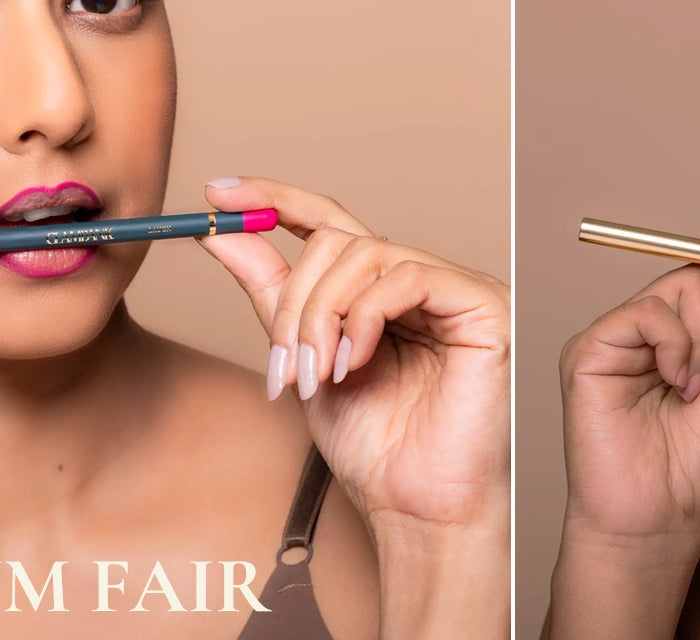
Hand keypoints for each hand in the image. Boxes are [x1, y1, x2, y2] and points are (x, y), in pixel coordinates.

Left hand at [197, 178, 508, 542]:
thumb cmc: (374, 446)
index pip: (326, 220)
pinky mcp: (481, 303)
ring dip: (321, 316)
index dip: (274, 198)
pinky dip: (365, 317)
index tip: (218, 191)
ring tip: (318, 376)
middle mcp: (416, 277)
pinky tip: (354, 362)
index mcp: (376, 288)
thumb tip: (224, 232)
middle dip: (294, 301)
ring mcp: (452, 286)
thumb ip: (272, 297)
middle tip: (284, 367)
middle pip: (337, 239)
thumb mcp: (304, 363)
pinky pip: (408, 276)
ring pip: (365, 253)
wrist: (416, 508)